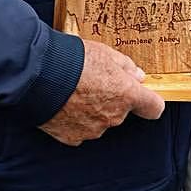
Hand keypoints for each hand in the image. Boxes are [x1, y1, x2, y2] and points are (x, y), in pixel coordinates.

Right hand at [38, 38, 164, 146]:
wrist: (37, 75)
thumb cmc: (72, 60)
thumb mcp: (105, 52)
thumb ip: (126, 67)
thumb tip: (138, 76)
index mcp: (126, 95)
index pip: (153, 108)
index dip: (149, 102)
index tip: (143, 97)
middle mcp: (113, 117)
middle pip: (121, 112)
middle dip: (111, 99)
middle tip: (93, 82)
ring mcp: (92, 129)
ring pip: (99, 121)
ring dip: (92, 110)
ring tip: (73, 92)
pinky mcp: (72, 137)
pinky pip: (79, 130)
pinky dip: (74, 120)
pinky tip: (64, 105)